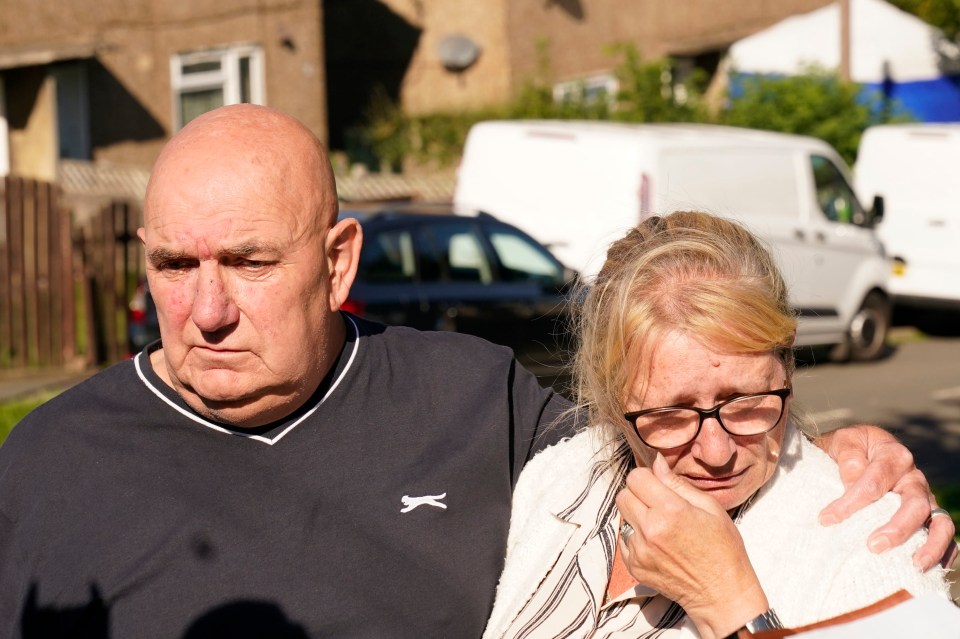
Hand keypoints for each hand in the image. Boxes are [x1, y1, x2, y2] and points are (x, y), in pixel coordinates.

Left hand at [616, 454, 767, 638]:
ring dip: (636, 515)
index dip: (647, 477)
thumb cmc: (723, 550)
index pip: (636, 478)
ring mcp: (639, 550)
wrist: (722, 594)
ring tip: (660, 525)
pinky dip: (636, 536)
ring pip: (622, 516)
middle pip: (624, 494)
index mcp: (670, 511)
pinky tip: (657, 543)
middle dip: (638, 494)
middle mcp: (650, 530)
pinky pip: (624, 538)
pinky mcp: (634, 566)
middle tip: (658, 503)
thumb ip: (678, 483)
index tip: (657, 484)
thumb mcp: (710, 508)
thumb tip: (656, 463)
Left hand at [814, 424, 956, 569]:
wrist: (861, 447)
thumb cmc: (850, 446)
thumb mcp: (844, 441)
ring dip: (931, 546)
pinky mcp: (927, 513)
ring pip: (941, 522)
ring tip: (915, 565)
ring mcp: (924, 497)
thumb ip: (849, 459)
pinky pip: (943, 533)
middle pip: (915, 505)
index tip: (827, 519)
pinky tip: (927, 569)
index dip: (851, 503)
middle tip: (873, 546)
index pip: (875, 482)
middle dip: (897, 528)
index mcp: (894, 455)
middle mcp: (914, 477)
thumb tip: (853, 486)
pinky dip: (944, 552)